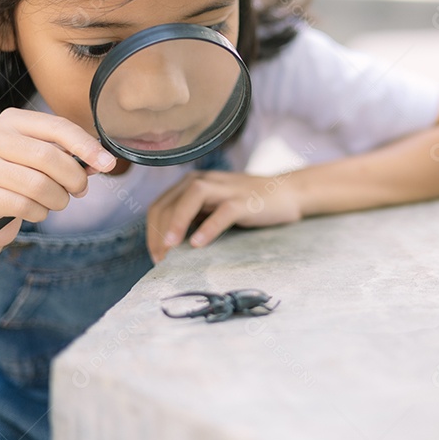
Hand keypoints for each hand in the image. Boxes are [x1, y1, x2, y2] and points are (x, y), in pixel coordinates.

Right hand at [0, 108, 115, 250]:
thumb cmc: (24, 178)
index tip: (108, 164)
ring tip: (57, 201)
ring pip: (38, 185)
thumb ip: (73, 156)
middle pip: (48, 157)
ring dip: (58, 199)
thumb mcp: (47, 160)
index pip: (57, 127)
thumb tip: (104, 161)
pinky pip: (24, 206)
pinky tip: (35, 211)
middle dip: (74, 178)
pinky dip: (40, 213)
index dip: (86, 146)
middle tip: (80, 190)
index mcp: (12, 120)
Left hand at [146, 171, 302, 262]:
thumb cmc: (246, 204)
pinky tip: (199, 244)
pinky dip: (209, 227)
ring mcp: (226, 188)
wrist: (286, 193)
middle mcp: (204, 180)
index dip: (151, 231)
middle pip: (170, 202)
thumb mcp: (212, 207)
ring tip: (170, 248)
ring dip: (176, 222)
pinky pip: (223, 211)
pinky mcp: (245, 200)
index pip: (160, 204)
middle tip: (160, 259)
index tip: (156, 256)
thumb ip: (192, 217)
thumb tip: (167, 246)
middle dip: (159, 231)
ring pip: (192, 197)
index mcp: (192, 183)